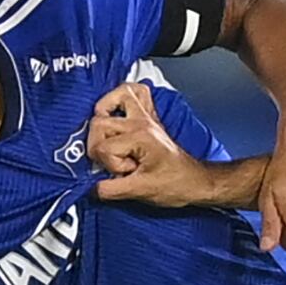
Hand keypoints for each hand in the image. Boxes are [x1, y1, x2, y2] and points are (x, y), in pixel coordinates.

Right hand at [88, 86, 223, 208]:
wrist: (195, 181)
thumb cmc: (175, 184)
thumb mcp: (140, 191)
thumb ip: (110, 190)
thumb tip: (90, 188)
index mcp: (140, 137)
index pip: (102, 147)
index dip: (109, 165)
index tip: (126, 173)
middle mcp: (141, 122)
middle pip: (98, 123)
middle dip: (100, 146)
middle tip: (117, 162)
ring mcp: (145, 117)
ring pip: (112, 99)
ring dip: (104, 119)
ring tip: (110, 138)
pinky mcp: (147, 118)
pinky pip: (134, 92)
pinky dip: (121, 99)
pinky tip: (117, 113)